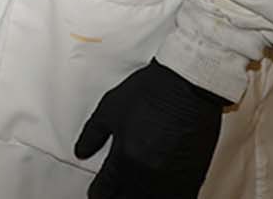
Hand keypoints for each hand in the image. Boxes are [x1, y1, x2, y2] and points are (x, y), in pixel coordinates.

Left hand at [74, 59, 227, 198]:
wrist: (186, 85)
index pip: (104, 191)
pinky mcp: (193, 177)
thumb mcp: (109, 109)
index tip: (96, 193)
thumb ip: (92, 135)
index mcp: (125, 157)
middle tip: (113, 193)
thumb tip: (79, 152)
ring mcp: (172, 178)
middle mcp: (148, 173)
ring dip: (139, 198)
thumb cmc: (150, 93)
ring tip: (133, 192)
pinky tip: (158, 194)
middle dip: (116, 198)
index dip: (97, 194)